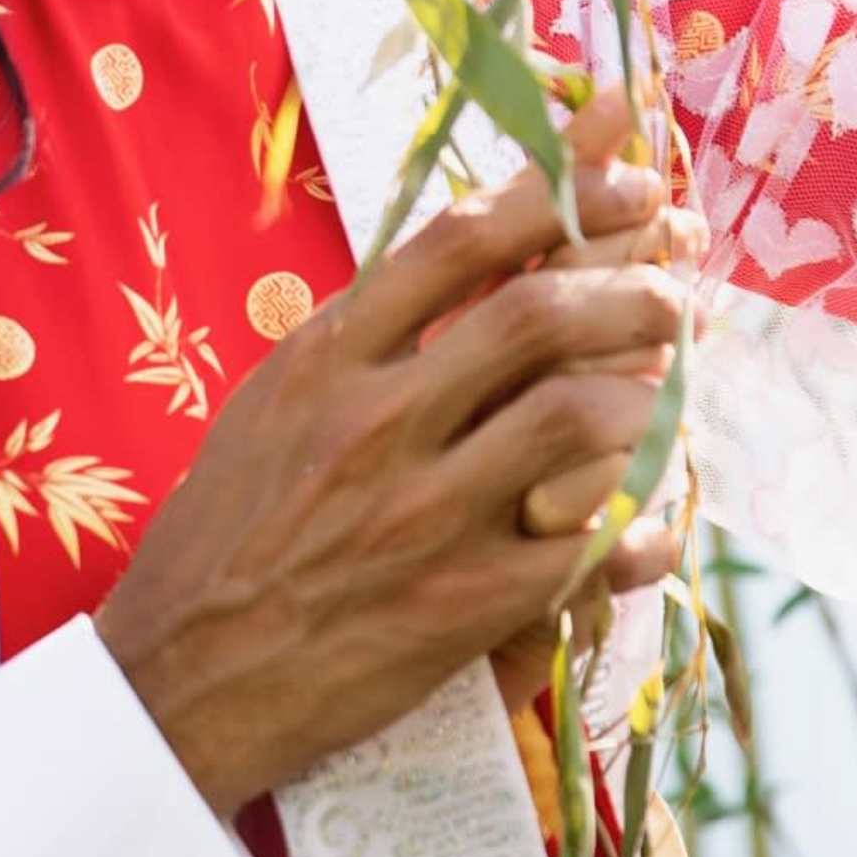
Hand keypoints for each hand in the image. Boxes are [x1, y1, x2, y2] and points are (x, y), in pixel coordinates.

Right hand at [103, 123, 687, 819]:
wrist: (179, 676)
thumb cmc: (224, 535)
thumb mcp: (273, 404)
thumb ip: (366, 337)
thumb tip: (473, 264)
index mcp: (326, 358)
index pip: (460, 241)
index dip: (564, 195)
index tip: (629, 179)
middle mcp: (375, 422)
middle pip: (537, 317)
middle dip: (633, 286)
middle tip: (677, 285)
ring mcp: (423, 515)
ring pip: (576, 419)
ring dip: (648, 395)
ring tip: (671, 390)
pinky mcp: (460, 609)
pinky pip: (586, 551)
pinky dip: (639, 528)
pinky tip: (657, 521)